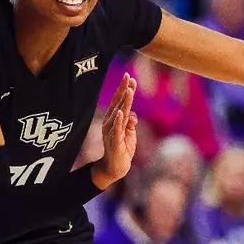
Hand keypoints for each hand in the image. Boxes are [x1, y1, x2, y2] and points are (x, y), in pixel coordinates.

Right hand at [92, 74, 137, 189]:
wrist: (115, 167)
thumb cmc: (123, 148)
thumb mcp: (130, 133)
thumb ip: (131, 123)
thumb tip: (132, 115)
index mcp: (114, 119)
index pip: (119, 101)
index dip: (124, 89)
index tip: (130, 77)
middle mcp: (110, 123)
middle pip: (118, 104)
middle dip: (124, 90)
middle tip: (128, 77)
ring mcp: (111, 132)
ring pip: (119, 114)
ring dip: (124, 102)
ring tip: (129, 90)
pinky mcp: (115, 141)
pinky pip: (117, 130)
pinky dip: (119, 121)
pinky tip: (121, 112)